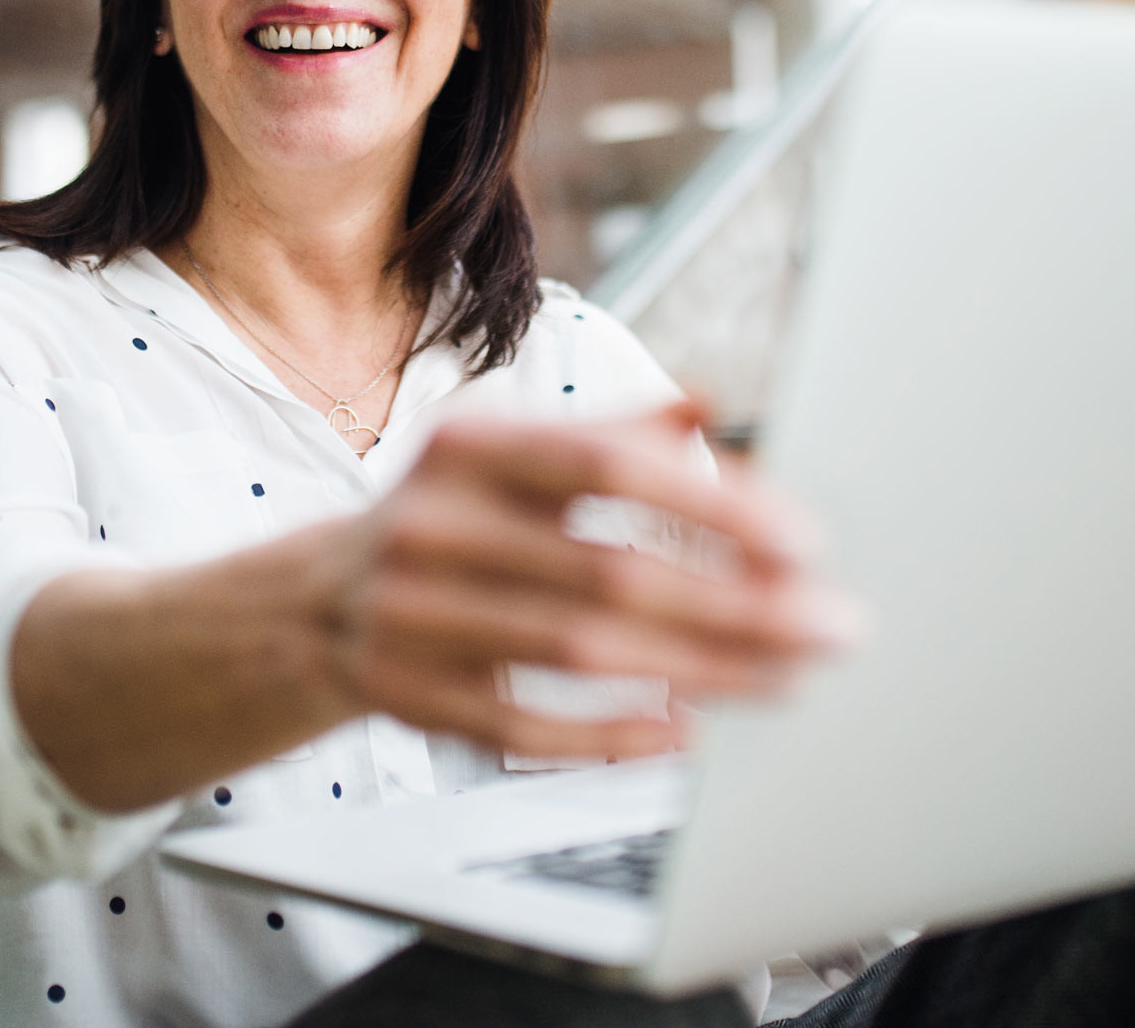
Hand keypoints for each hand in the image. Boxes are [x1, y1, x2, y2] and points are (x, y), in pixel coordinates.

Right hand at [306, 399, 853, 762]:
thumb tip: (713, 401)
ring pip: (578, 650)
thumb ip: (610, 430)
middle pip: (606, 569)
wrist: (305, 604)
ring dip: (699, 668)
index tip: (800, 538)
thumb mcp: (505, 454)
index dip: (708, 501)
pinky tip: (683, 729)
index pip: (602, 465)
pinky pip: (525, 726)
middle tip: (829, 624)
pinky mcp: (409, 696)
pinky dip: (610, 734)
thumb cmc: (443, 520)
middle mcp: (435, 525)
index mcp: (467, 448)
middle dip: (736, 603)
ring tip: (787, 674)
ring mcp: (414, 615)